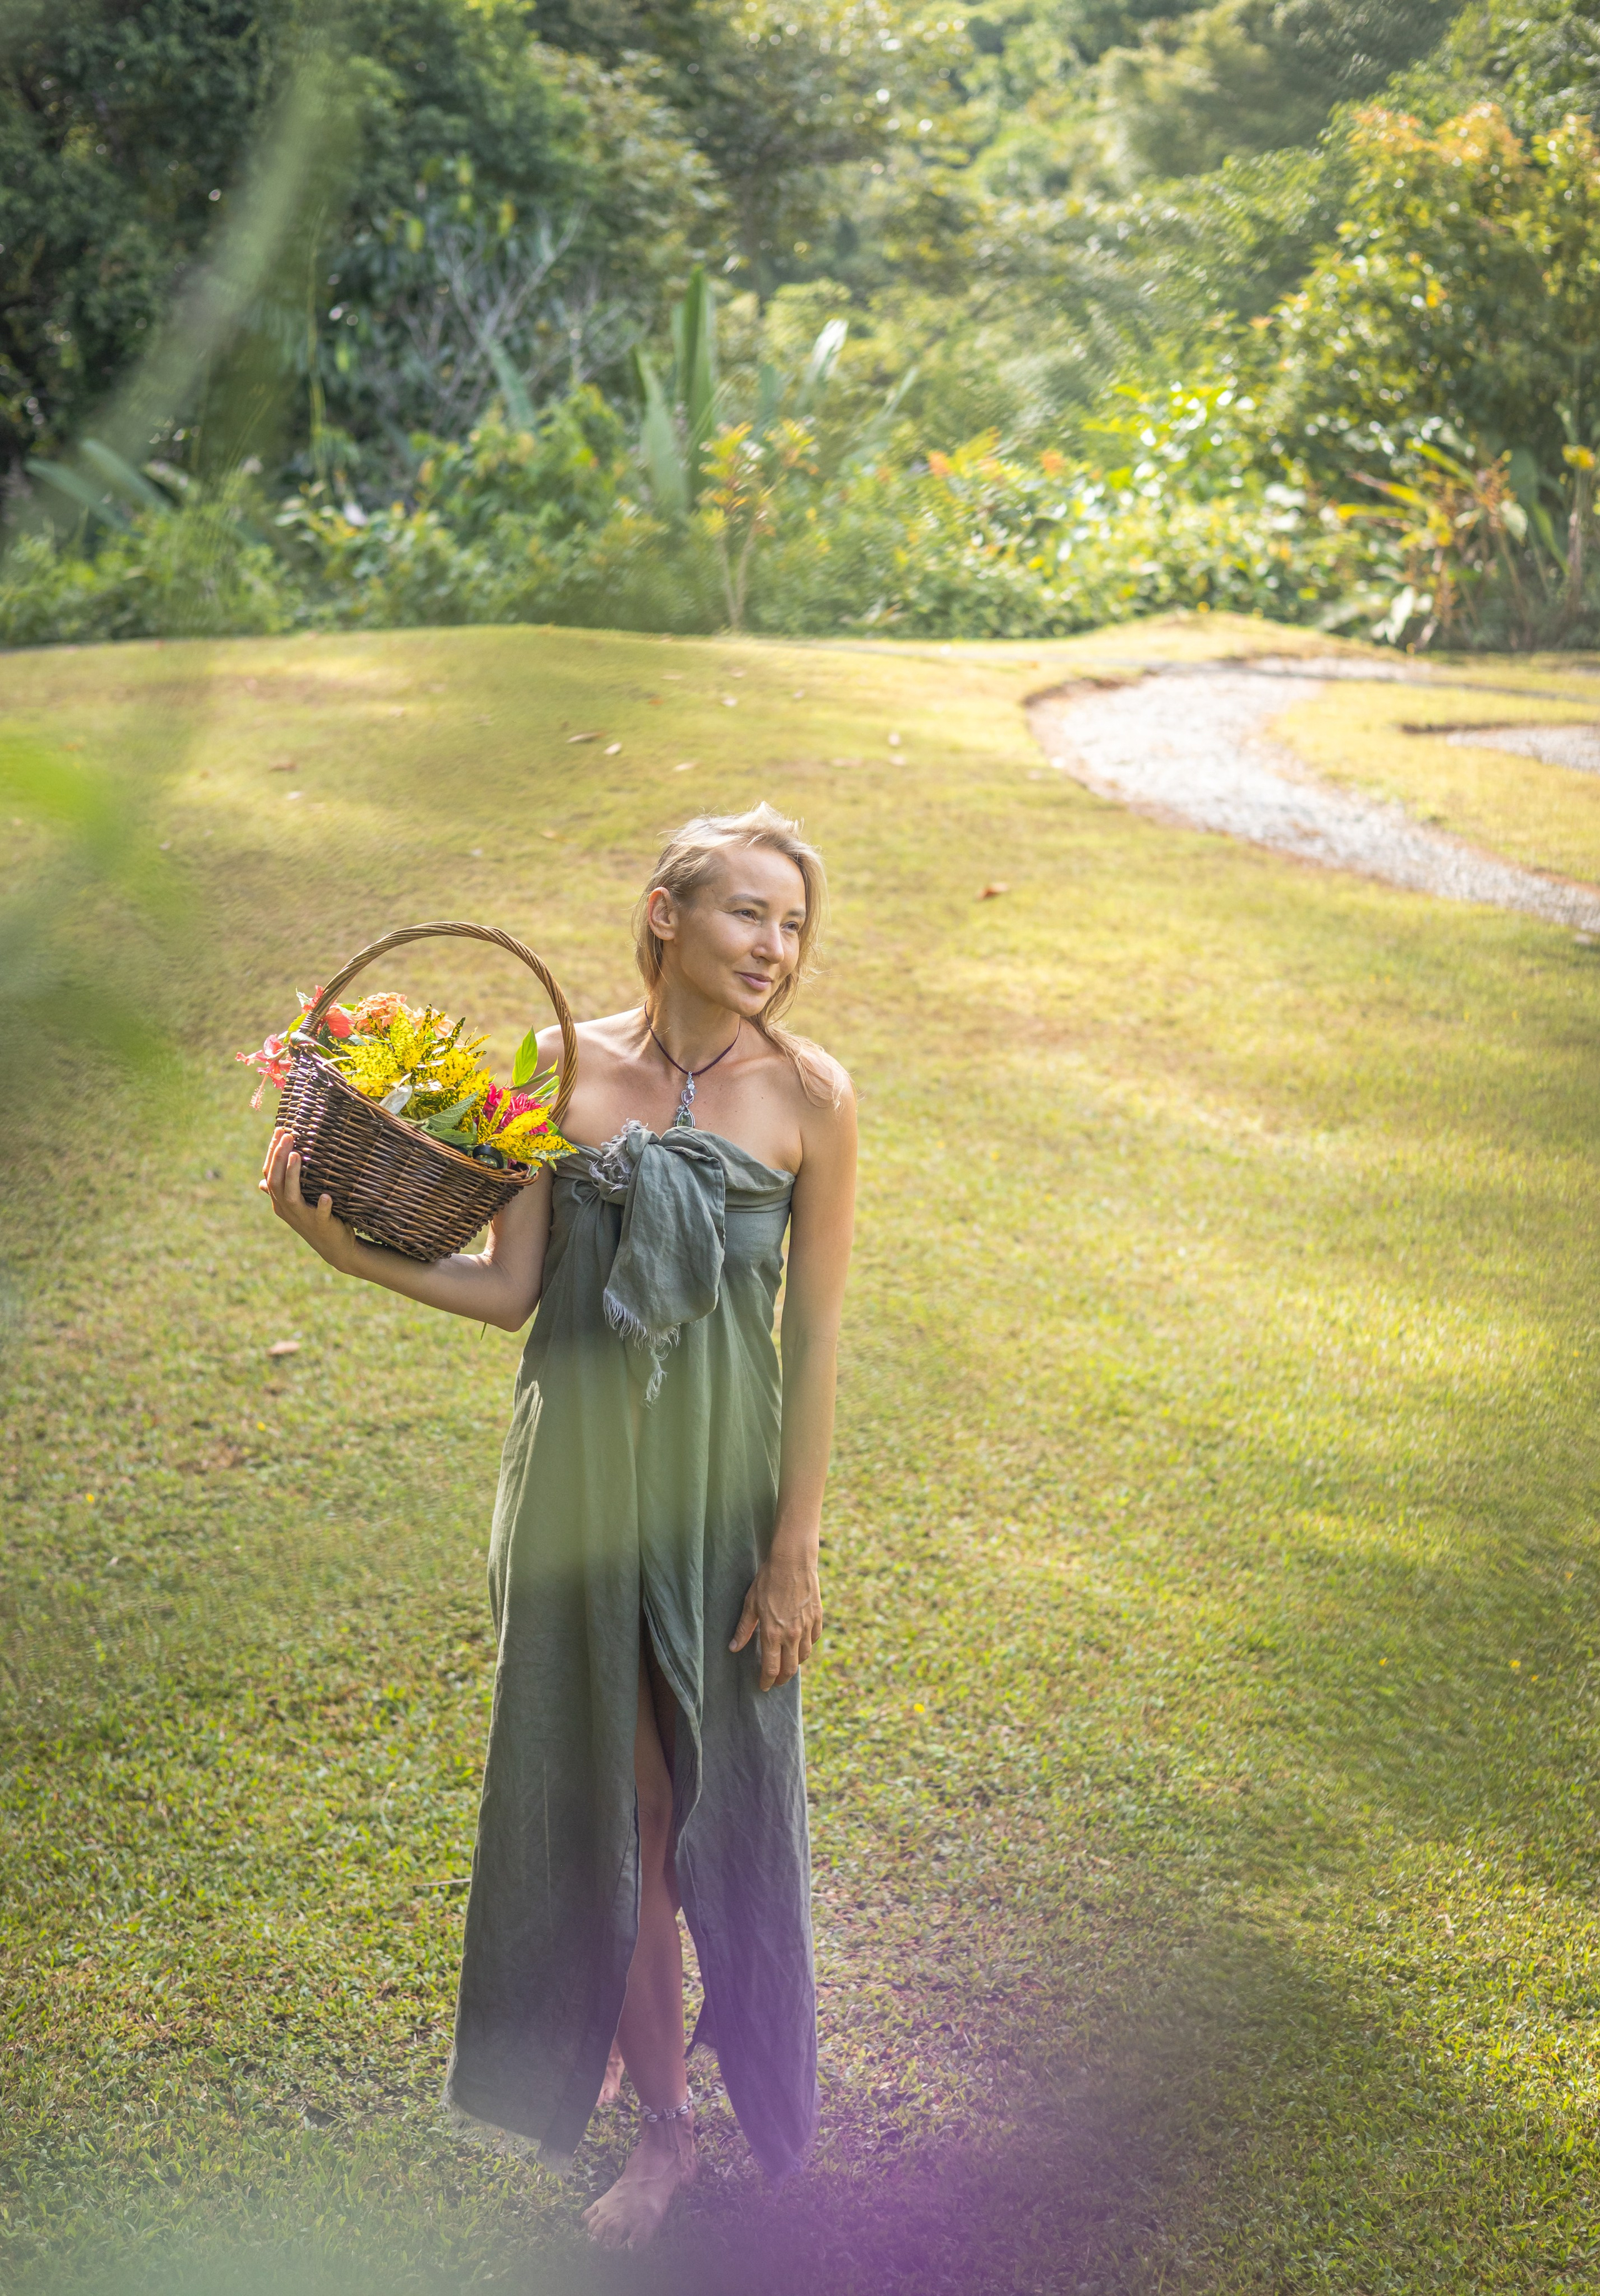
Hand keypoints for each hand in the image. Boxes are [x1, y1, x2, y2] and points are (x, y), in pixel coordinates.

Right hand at [259, 1126, 358, 1273]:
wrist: (335, 1247)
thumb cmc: (316, 1220)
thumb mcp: (296, 1205)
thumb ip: (281, 1192)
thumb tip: (260, 1182)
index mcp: (279, 1201)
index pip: (269, 1173)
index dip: (272, 1152)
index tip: (279, 1130)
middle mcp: (286, 1209)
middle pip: (275, 1181)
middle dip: (279, 1157)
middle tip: (287, 1134)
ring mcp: (302, 1217)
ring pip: (291, 1196)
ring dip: (292, 1175)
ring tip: (296, 1155)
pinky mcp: (320, 1225)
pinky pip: (319, 1214)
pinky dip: (322, 1205)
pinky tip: (326, 1196)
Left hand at [730, 1542, 822, 1690]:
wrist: (793, 1561)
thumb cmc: (768, 1580)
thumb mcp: (751, 1604)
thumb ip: (744, 1629)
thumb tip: (733, 1648)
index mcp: (772, 1634)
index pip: (771, 1668)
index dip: (767, 1680)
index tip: (763, 1686)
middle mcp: (792, 1635)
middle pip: (790, 1669)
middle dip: (782, 1679)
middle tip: (776, 1681)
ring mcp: (807, 1627)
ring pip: (804, 1656)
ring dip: (795, 1664)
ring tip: (788, 1664)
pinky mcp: (817, 1617)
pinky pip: (814, 1640)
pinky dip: (807, 1647)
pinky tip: (801, 1645)